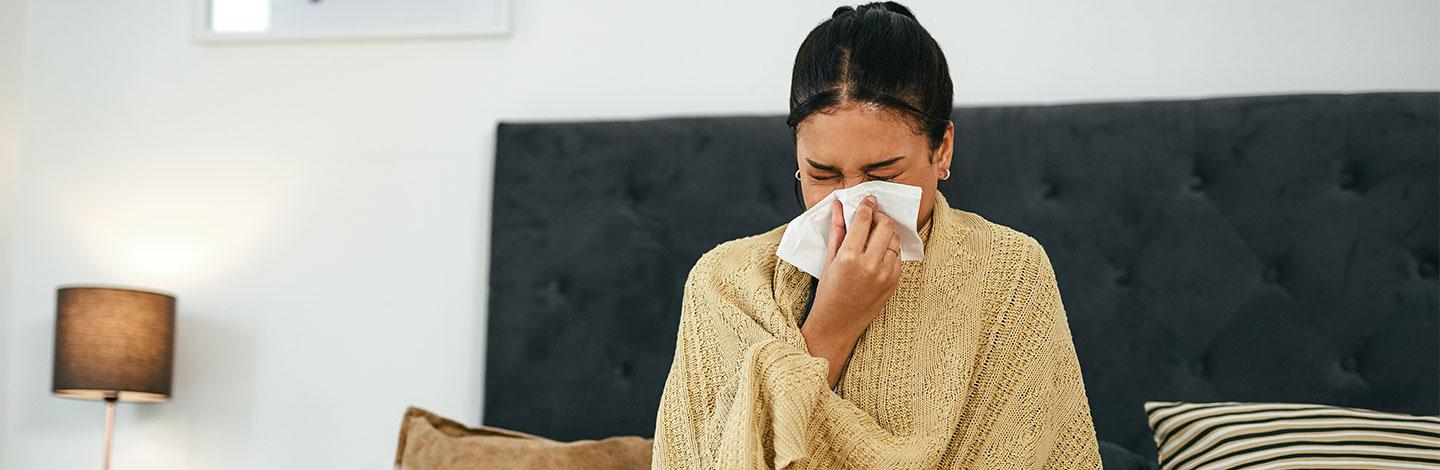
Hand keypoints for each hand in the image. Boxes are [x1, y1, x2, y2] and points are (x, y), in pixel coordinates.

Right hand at [800, 195, 902, 387]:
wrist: (837, 324)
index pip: (864, 220)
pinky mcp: (894, 282)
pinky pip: (898, 257)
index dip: (867, 205)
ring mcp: (885, 275)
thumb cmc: (828, 292)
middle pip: (885, 226)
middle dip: (879, 217)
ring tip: (874, 235)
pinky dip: (890, 250)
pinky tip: (878, 253)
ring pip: (894, 240)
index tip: (868, 199)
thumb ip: (837, 230)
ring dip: (886, 233)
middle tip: (872, 217)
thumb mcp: (829, 259)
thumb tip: (838, 205)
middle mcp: (870, 265)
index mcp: (850, 257)